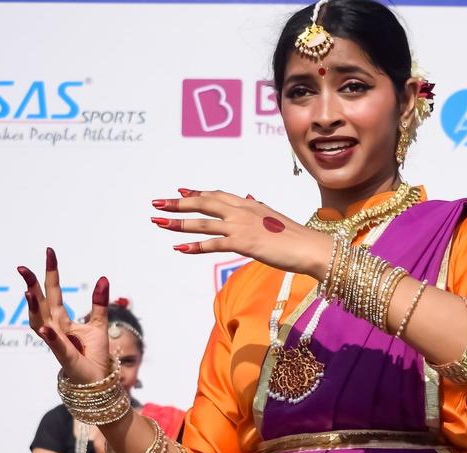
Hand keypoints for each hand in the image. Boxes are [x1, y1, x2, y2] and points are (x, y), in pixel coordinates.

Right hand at [18, 249, 112, 384]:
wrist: (97, 380)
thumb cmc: (94, 354)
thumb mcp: (98, 324)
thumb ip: (98, 303)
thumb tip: (103, 278)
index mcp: (61, 320)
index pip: (53, 293)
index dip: (51, 273)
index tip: (49, 252)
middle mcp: (54, 329)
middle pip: (40, 304)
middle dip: (31, 286)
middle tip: (22, 268)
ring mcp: (57, 343)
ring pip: (40, 323)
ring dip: (33, 308)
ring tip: (28, 292)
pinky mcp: (66, 357)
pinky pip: (56, 345)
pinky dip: (51, 337)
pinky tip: (46, 328)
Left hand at [151, 189, 331, 278]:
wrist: (309, 247)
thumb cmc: (295, 237)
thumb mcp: (273, 218)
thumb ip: (258, 208)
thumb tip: (249, 199)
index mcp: (249, 204)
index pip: (217, 195)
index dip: (197, 193)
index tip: (180, 192)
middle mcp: (241, 210)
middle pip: (203, 203)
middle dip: (178, 203)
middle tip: (157, 203)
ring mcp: (240, 226)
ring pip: (202, 222)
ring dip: (178, 222)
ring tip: (158, 222)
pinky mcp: (242, 243)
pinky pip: (212, 244)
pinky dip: (194, 245)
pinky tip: (179, 247)